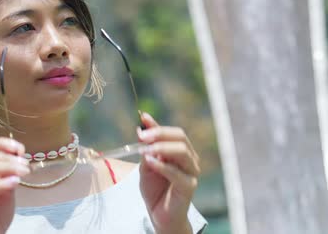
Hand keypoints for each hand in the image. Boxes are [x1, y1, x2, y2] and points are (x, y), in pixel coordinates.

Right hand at [0, 138, 29, 233]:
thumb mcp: (6, 190)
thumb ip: (8, 174)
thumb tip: (17, 157)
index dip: (2, 144)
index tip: (20, 149)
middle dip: (6, 155)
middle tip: (25, 162)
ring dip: (7, 166)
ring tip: (24, 171)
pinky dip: (1, 183)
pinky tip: (15, 182)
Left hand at [137, 112, 200, 233]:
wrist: (159, 213)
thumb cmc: (155, 188)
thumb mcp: (146, 164)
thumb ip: (146, 147)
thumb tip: (141, 126)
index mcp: (181, 151)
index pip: (173, 133)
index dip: (158, 125)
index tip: (143, 118)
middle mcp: (190, 159)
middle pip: (180, 138)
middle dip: (160, 134)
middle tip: (142, 136)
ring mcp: (191, 172)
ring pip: (182, 152)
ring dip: (161, 148)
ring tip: (145, 150)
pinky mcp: (189, 186)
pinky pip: (177, 173)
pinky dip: (162, 166)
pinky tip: (150, 162)